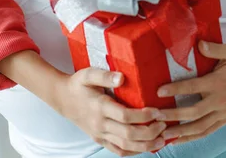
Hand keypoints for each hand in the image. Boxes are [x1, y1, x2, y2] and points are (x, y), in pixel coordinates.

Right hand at [0, 51, 166, 155]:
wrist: (62, 99)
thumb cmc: (78, 84)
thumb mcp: (88, 74)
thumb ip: (105, 75)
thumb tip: (122, 77)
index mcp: (100, 107)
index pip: (125, 116)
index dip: (144, 116)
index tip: (158, 110)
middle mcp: (100, 124)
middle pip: (128, 135)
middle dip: (150, 132)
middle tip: (164, 125)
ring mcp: (100, 134)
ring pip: (125, 146)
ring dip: (146, 145)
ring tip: (161, 139)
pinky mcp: (100, 140)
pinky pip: (118, 151)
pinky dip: (134, 152)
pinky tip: (147, 146)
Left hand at [156, 40, 225, 145]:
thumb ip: (214, 49)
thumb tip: (199, 44)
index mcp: (218, 82)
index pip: (194, 87)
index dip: (176, 89)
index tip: (159, 91)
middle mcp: (219, 100)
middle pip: (194, 112)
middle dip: (173, 116)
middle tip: (155, 116)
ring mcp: (222, 112)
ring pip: (200, 126)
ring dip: (181, 132)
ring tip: (163, 134)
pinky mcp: (225, 120)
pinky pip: (207, 132)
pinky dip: (192, 138)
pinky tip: (178, 140)